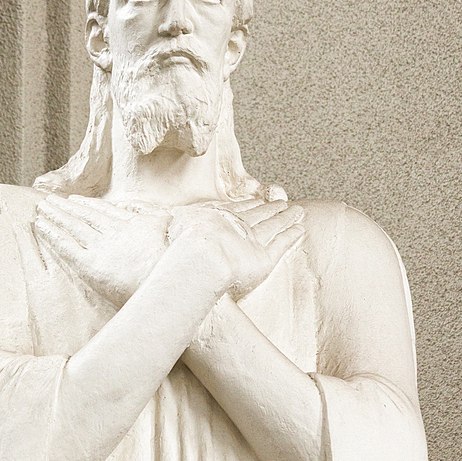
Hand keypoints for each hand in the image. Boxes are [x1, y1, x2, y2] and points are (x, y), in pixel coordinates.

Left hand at [34, 194, 171, 306]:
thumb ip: (162, 220)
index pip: (105, 212)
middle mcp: (115, 233)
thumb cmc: (173, 265)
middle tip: (50, 200)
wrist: (168, 284)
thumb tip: (164, 212)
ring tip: (41, 207)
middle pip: (85, 216)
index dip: (89, 205)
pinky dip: (52, 235)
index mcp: (134, 225)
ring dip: (56, 216)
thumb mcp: (172, 234)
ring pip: (73, 227)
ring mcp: (102, 248)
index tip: (75, 199)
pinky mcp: (91, 265)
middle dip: (67, 207)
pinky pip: (66, 247)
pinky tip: (41, 225)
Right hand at [168, 199, 304, 298]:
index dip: (248, 206)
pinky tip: (300, 229)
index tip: (256, 202)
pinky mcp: (264, 258)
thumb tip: (161, 217)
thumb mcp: (174, 226)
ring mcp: (252, 240)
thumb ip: (173, 221)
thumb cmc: (183, 246)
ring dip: (286, 217)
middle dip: (270, 208)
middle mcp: (236, 225)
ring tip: (297, 211)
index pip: (236, 210)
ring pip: (273, 225)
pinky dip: (291, 235)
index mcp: (216, 217)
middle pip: (258, 214)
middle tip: (282, 203)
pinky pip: (281, 243)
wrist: (201, 258)